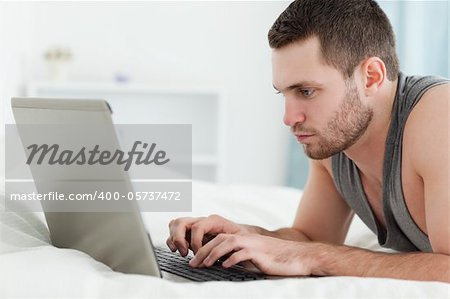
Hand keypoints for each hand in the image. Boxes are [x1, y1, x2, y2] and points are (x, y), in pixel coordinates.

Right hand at [166, 214, 251, 255]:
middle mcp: (202, 221)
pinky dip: (173, 241)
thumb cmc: (242, 239)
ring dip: (174, 239)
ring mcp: (195, 225)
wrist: (244, 238)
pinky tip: (179, 250)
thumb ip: (226, 245)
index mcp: (214, 220)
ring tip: (181, 252)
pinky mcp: (190, 233)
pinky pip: (175, 231)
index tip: (199, 254)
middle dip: (179, 239)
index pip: (198, 227)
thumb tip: (215, 254)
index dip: (195, 242)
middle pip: (181, 222)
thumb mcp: (238, 240)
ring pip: (175, 224)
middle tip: (184, 253)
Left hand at [189, 233, 317, 275]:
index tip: (194, 258)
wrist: (297, 257)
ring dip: (213, 254)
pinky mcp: (260, 253)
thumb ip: (239, 256)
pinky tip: (225, 266)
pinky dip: (233, 259)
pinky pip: (243, 253)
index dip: (204, 247)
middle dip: (203, 251)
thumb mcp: (253, 256)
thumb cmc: (275, 259)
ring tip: (204, 264)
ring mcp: (253, 244)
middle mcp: (246, 238)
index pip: (218, 238)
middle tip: (192, 263)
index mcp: (243, 238)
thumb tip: (221, 263)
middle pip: (219, 239)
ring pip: (228, 243)